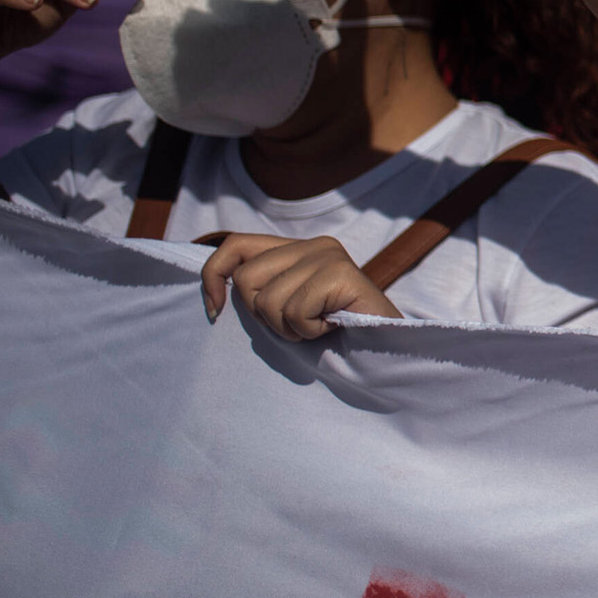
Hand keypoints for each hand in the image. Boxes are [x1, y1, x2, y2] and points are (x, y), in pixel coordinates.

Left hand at [201, 233, 400, 339]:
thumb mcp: (287, 308)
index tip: (215, 312)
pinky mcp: (341, 274)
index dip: (213, 276)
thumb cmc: (333, 336)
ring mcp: (329, 256)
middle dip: (263, 316)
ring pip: (268, 301)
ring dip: (289, 329)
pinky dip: (308, 331)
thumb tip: (215, 288)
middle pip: (245, 279)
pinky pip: (295, 312)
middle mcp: (314, 244)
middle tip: (297, 324)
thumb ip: (262, 289)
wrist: (384, 353)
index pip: (236, 245)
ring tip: (318, 327)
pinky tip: (331, 327)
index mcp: (298, 248)